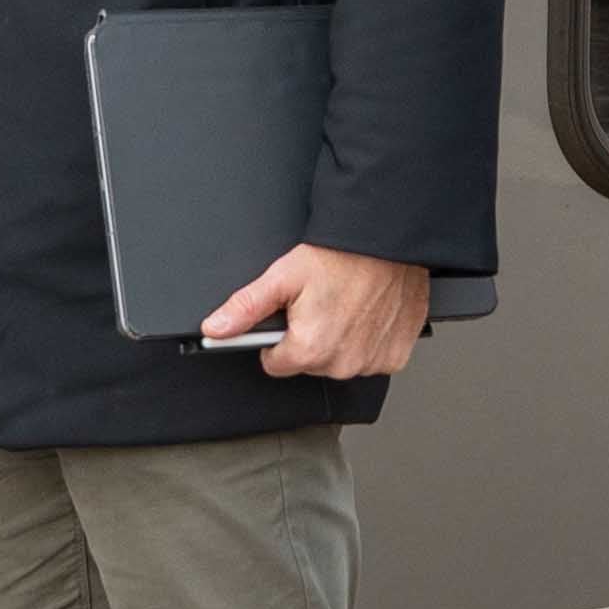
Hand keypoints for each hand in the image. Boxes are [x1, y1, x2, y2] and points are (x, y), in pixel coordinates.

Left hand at [206, 242, 429, 380]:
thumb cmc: (342, 256)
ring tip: (345, 307)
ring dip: (339, 341)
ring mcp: (371, 363)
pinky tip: (365, 315)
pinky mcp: (393, 357)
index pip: (274, 364)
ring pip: (338, 363)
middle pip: (308, 365)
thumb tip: (215, 328)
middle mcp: (342, 363)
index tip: (290, 317)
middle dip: (309, 339)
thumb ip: (246, 307)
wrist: (388, 242)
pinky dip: (366, 342)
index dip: (277, 339)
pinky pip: (370, 360)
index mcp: (310, 348)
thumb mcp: (284, 275)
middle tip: (320, 305)